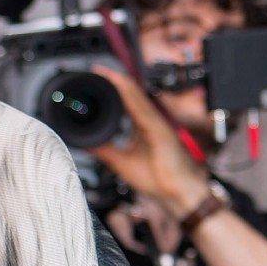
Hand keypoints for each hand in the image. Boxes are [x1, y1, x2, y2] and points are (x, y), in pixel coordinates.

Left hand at [89, 67, 211, 215]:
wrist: (180, 195)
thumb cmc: (159, 181)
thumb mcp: (122, 163)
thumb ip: (106, 150)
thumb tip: (87, 143)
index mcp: (144, 127)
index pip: (127, 102)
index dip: (113, 89)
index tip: (97, 80)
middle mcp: (152, 122)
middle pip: (132, 95)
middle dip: (115, 81)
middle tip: (96, 70)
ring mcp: (158, 124)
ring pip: (137, 97)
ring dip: (121, 83)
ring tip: (104, 72)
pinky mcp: (161, 131)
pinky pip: (143, 110)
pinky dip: (131, 97)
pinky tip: (121, 87)